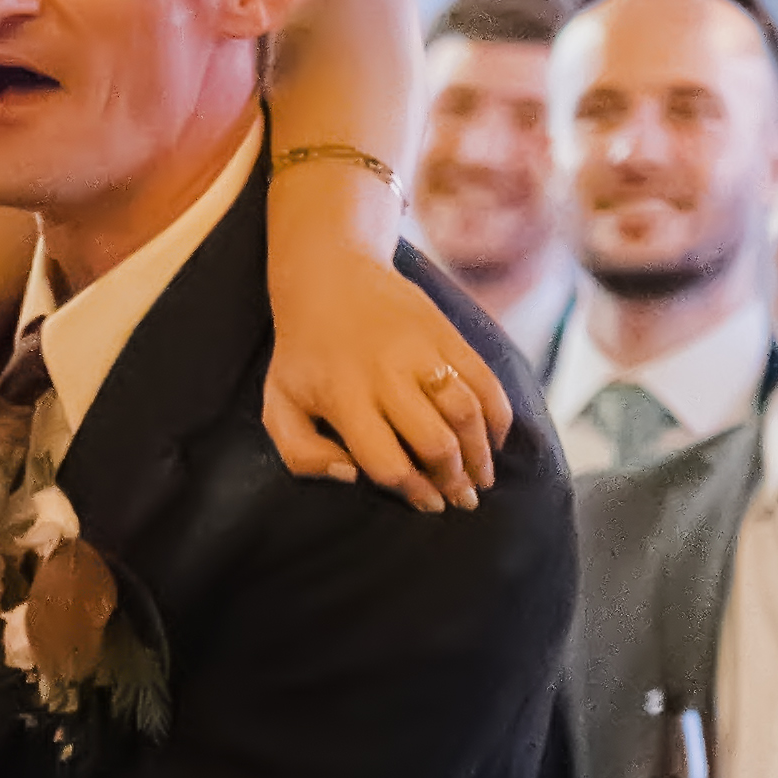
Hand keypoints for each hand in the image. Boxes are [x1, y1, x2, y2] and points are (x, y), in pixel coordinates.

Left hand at [261, 240, 509, 513]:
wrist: (330, 273)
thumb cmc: (304, 354)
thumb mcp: (279, 405)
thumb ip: (302, 455)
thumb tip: (351, 477)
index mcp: (343, 397)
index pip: (387, 462)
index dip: (414, 491)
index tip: (429, 504)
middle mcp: (386, 374)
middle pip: (435, 443)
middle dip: (454, 480)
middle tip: (462, 498)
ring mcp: (421, 350)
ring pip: (466, 413)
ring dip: (481, 454)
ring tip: (481, 478)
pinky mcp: (446, 333)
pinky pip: (485, 381)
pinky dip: (498, 416)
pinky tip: (493, 439)